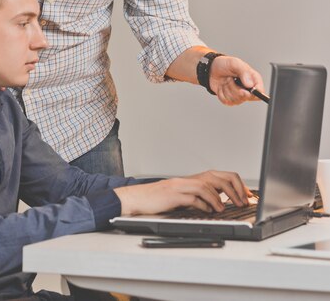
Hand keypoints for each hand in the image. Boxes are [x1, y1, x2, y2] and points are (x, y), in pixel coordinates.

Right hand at [114, 170, 249, 216]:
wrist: (138, 198)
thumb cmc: (160, 200)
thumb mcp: (184, 197)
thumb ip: (200, 197)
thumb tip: (220, 203)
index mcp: (194, 179)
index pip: (221, 176)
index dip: (237, 185)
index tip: (248, 196)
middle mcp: (189, 179)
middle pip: (218, 177)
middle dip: (233, 189)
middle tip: (242, 202)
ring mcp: (181, 185)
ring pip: (206, 185)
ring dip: (219, 198)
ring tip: (225, 208)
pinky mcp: (173, 195)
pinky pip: (192, 197)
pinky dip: (203, 205)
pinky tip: (208, 211)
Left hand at [209, 55, 264, 105]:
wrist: (211, 69)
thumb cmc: (224, 64)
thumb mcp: (234, 63)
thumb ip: (244, 72)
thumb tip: (250, 84)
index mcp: (252, 78)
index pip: (260, 91)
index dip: (254, 93)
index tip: (245, 90)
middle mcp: (247, 88)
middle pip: (246, 97)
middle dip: (236, 89)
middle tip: (230, 79)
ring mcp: (238, 95)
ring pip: (236, 100)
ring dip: (227, 90)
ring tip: (226, 81)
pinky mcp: (230, 99)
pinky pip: (227, 102)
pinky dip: (222, 94)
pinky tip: (222, 87)